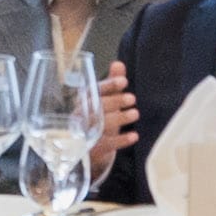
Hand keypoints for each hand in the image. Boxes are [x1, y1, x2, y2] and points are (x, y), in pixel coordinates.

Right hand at [90, 63, 139, 178]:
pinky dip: (121, 140)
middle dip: (115, 101)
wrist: (87, 152)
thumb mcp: (105, 103)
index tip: (124, 81)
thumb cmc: (98, 121)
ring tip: (135, 113)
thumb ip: (112, 85)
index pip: (93, 91)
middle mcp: (80, 117)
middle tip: (132, 98)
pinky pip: (106, 144)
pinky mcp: (91, 150)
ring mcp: (84, 135)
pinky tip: (134, 136)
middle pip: (96, 107)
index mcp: (83, 102)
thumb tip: (118, 63)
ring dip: (119, 118)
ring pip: (100, 125)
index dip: (109, 85)